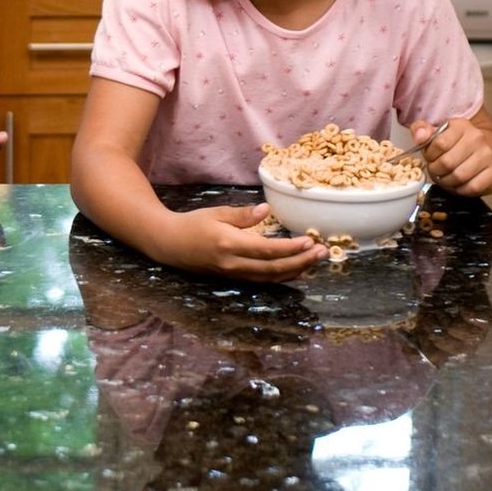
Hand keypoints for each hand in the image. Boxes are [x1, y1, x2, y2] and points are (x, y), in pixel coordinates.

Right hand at [153, 202, 326, 281]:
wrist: (169, 245)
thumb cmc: (192, 224)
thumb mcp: (216, 213)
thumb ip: (242, 215)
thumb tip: (266, 210)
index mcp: (229, 244)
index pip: (266, 250)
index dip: (290, 248)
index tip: (309, 241)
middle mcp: (233, 264)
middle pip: (273, 268)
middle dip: (301, 262)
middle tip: (322, 252)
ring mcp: (233, 275)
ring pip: (270, 278)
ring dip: (295, 271)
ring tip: (315, 261)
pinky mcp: (233, 279)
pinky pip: (262, 280)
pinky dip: (282, 277)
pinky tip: (296, 271)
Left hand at [411, 115, 491, 196]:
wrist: (485, 152)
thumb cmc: (457, 145)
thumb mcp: (437, 133)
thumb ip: (421, 131)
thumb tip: (420, 136)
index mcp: (461, 126)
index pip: (439, 143)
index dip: (430, 155)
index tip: (430, 158)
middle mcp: (477, 138)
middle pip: (447, 162)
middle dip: (436, 170)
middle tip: (436, 170)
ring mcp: (487, 155)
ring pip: (459, 176)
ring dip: (447, 181)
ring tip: (445, 177)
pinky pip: (472, 187)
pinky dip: (461, 190)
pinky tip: (458, 184)